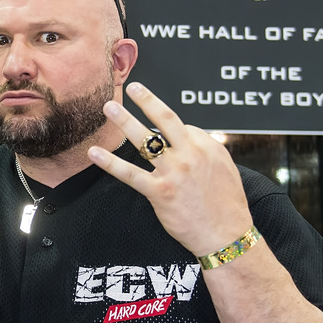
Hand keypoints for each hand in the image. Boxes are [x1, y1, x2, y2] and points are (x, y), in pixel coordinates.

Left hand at [88, 82, 253, 256]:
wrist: (227, 235)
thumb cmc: (227, 204)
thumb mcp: (225, 167)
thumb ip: (205, 149)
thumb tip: (188, 135)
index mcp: (206, 146)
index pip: (181, 127)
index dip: (170, 130)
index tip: (164, 135)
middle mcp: (190, 155)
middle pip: (165, 119)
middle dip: (147, 100)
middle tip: (131, 87)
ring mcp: (174, 172)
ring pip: (144, 140)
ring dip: (124, 121)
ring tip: (109, 108)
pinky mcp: (160, 192)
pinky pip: (130, 173)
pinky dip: (110, 162)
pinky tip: (95, 152)